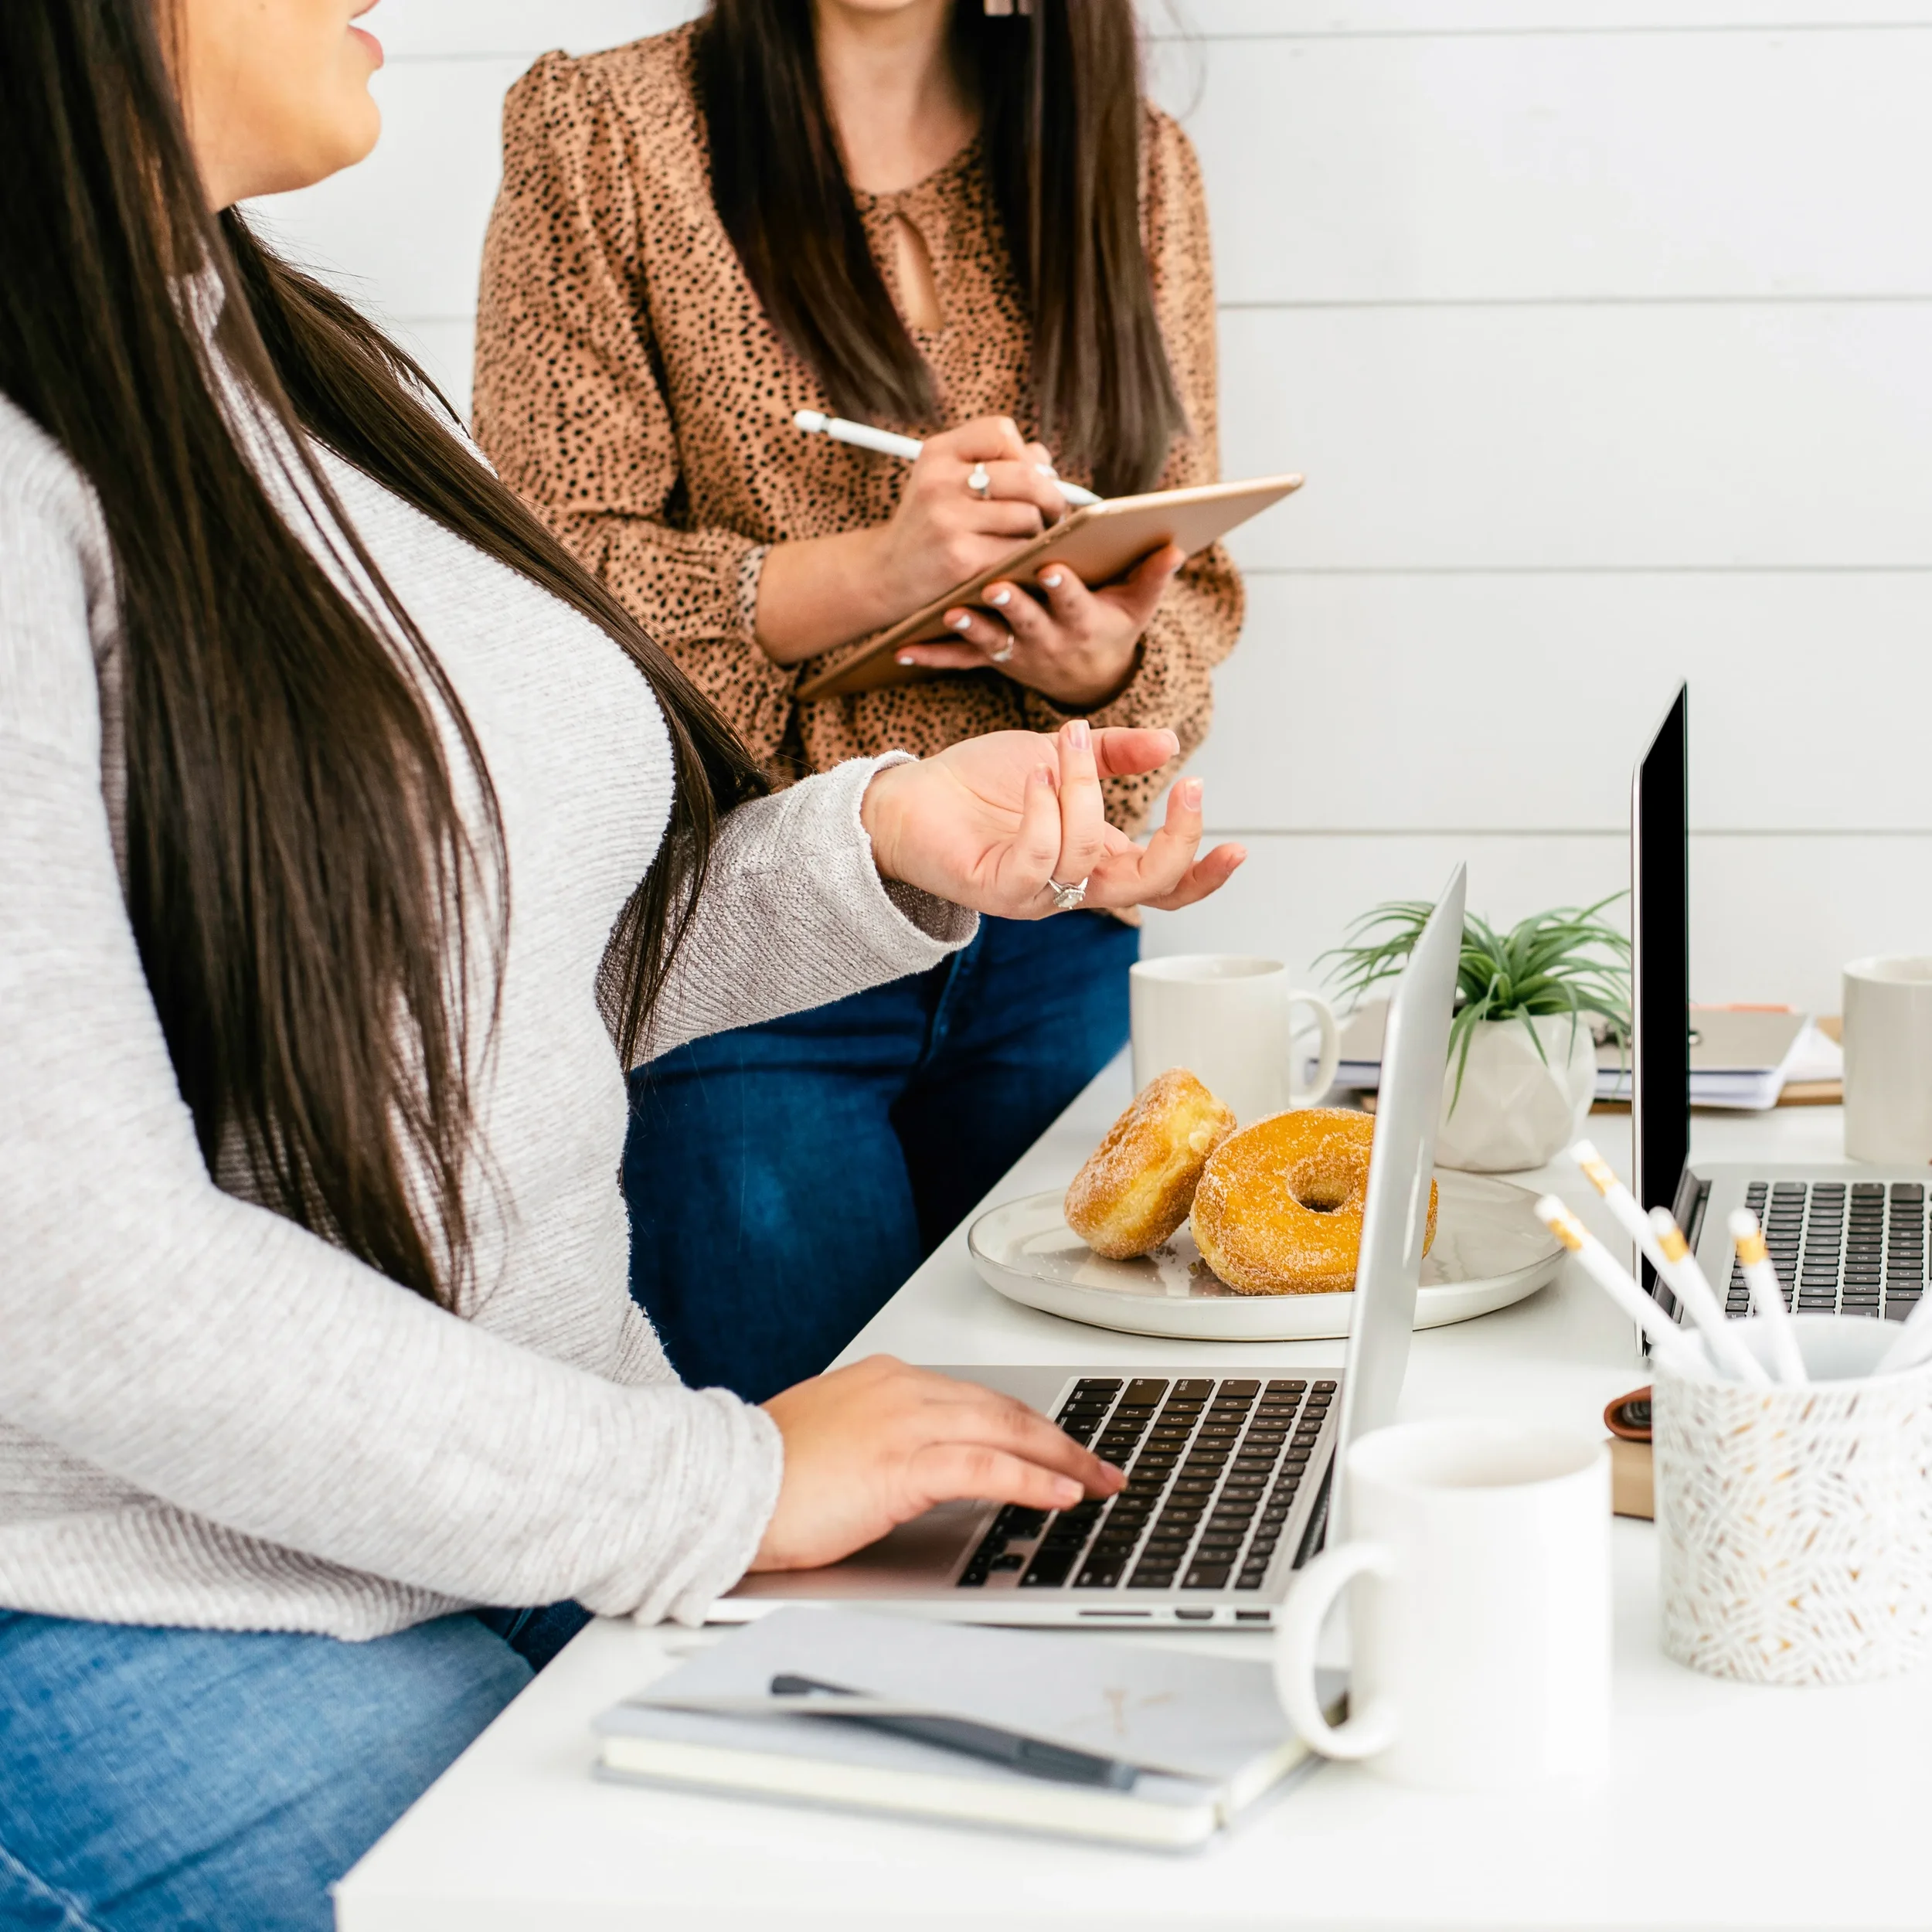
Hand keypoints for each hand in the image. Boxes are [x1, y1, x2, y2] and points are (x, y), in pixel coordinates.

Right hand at [750, 1356, 1124, 1571]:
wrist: (718, 1487)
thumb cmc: (762, 1478)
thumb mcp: (831, 1444)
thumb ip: (878, 1443)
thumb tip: (912, 1471)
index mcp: (884, 1380)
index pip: (975, 1398)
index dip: (1025, 1424)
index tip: (1056, 1444)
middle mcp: (901, 1389)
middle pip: (1004, 1409)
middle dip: (1060, 1439)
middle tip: (1101, 1464)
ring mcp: (904, 1422)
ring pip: (1007, 1431)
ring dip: (1063, 1460)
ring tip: (1098, 1483)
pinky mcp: (903, 1464)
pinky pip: (988, 1468)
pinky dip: (1034, 1480)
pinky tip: (1062, 1496)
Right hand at [753, 415, 1079, 664]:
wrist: (886, 574)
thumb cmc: (930, 524)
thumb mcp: (947, 481)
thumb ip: (996, 463)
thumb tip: (1047, 464)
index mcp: (938, 452)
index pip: (1002, 432)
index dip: (1026, 454)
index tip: (1029, 476)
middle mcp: (940, 481)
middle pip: (1027, 475)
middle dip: (1050, 495)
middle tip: (1052, 511)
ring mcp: (949, 521)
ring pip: (1028, 515)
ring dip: (1038, 531)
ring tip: (1026, 538)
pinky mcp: (961, 559)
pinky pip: (1018, 551)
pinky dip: (1025, 557)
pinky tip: (1014, 560)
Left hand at [860, 717, 1245, 918]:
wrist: (908, 797)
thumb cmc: (980, 784)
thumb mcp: (1061, 757)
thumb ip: (1118, 754)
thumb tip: (1172, 743)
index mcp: (1096, 858)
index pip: (1163, 886)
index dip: (1203, 876)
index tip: (1238, 846)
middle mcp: (1072, 885)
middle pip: (1148, 889)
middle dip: (1177, 841)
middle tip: (1187, 786)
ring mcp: (1036, 893)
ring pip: (1089, 857)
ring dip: (1086, 790)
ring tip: (1066, 743)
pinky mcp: (996, 889)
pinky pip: (1039, 858)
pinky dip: (1045, 810)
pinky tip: (1038, 773)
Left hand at [895, 543, 1186, 710]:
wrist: (1087, 679)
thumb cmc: (1112, 628)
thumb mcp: (1138, 608)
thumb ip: (1154, 576)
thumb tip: (1176, 546)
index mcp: (1083, 622)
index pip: (1074, 602)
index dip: (1064, 588)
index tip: (1054, 566)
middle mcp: (1048, 640)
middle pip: (1028, 621)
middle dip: (1012, 604)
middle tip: (995, 585)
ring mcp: (1017, 652)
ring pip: (991, 639)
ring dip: (970, 628)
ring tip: (949, 612)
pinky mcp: (993, 659)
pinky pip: (960, 660)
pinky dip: (932, 655)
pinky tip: (903, 651)